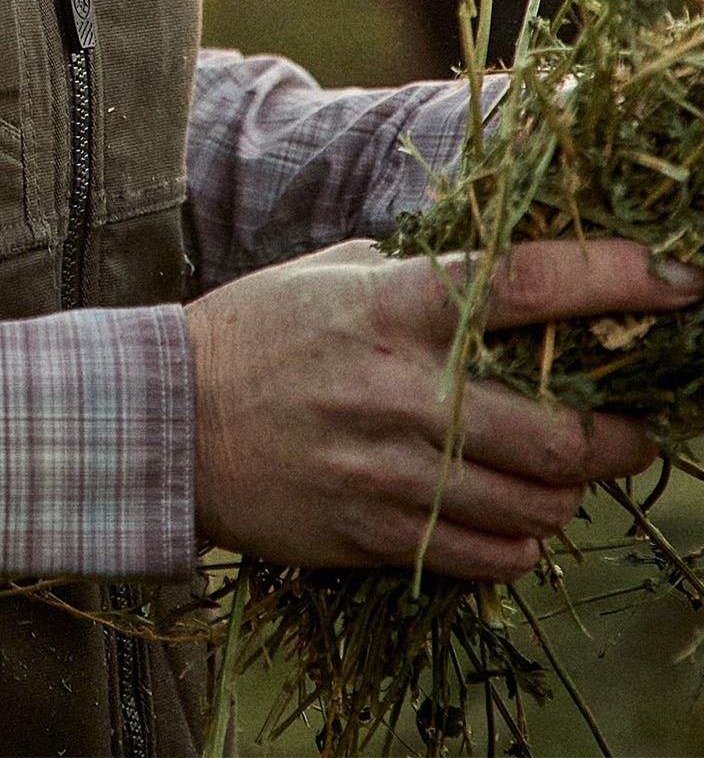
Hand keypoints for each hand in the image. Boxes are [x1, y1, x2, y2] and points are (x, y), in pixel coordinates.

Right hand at [186, 236, 701, 578]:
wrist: (171, 419)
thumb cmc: (259, 330)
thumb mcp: (336, 272)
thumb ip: (420, 272)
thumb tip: (508, 266)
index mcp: (393, 304)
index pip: (525, 284)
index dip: (614, 278)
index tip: (680, 279)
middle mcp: (399, 391)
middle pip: (557, 433)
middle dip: (620, 435)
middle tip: (632, 425)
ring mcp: (387, 472)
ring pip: (534, 507)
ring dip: (568, 492)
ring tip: (565, 471)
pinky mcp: (373, 534)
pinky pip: (488, 558)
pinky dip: (519, 542)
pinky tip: (511, 516)